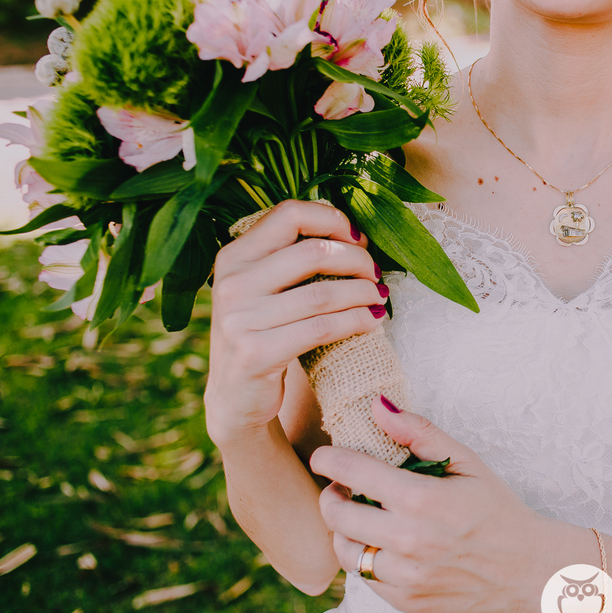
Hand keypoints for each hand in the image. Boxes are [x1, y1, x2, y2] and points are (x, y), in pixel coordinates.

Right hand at [204, 200, 387, 445]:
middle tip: (376, 273)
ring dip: (364, 293)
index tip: (358, 238)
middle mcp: (232, 282)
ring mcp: (240, 319)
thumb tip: (355, 234)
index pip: (289, 214)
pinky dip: (356, 321)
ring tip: (380, 297)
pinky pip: (323, 328)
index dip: (332, 219)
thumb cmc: (263, 334)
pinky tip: (373, 321)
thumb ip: (291, 259)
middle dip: (358, 260)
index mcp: (233, 256)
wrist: (235, 399)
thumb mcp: (263, 289)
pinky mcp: (256, 353)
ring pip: (324, 293)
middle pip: (314, 251)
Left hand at [311, 399, 558, 612]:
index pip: (351, 471)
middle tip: (341, 487)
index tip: (323, 455)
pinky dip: (367, 559)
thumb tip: (378, 407)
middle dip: (331, 495)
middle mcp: (408, 540)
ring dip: (344, 530)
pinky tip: (384, 545)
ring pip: (345, 551)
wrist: (525, 567)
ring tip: (360, 517)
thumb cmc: (495, 508)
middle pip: (337, 514)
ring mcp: (405, 576)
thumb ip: (420, 432)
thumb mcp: (467, 461)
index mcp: (421, 499)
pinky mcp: (406, 601)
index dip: (328, 459)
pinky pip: (364, 579)